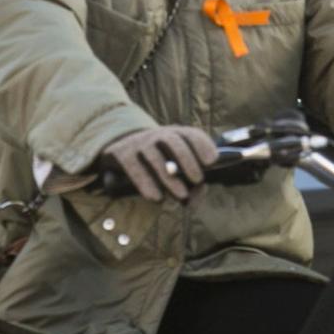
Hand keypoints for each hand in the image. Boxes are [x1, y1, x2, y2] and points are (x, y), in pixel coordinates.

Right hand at [101, 125, 219, 202]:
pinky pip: (135, 168)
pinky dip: (146, 183)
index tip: (213, 161)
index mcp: (175, 134)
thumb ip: (190, 181)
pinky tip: (156, 198)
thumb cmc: (158, 162)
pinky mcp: (122, 154)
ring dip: (169, 177)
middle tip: (198, 179)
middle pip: (173, 141)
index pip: (191, 134)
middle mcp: (157, 135)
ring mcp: (139, 143)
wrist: (120, 147)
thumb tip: (198, 193)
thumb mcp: (175, 166)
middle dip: (187, 160)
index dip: (203, 146)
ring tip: (181, 195)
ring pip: (154, 157)